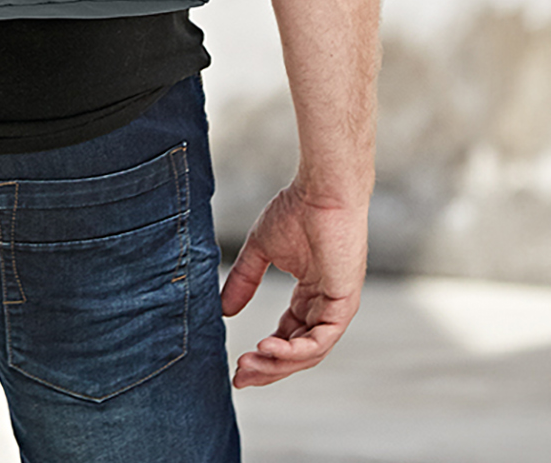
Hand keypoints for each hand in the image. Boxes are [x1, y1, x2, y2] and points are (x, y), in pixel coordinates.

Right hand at [220, 181, 368, 386]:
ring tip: (247, 365)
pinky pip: (320, 340)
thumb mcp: (261, 250)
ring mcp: (336, 307)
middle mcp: (325, 306)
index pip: (288, 336)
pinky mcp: (343, 304)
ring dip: (277, 363)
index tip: (236, 365)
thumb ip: (245, 280)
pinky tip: (267, 347)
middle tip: (239, 377)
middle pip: (297, 352)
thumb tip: (224, 309)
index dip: (265, 354)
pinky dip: (294, 350)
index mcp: (310, 295)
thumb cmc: (296, 210)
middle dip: (268, 368)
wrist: (320, 191)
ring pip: (308, 353)